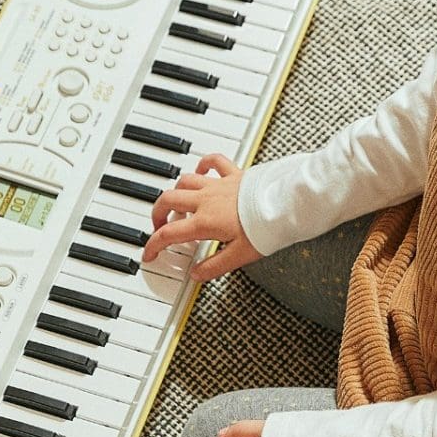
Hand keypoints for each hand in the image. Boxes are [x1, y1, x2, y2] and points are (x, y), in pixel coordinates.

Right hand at [144, 153, 262, 281]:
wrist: (287, 204)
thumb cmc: (267, 228)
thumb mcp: (240, 256)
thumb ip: (215, 266)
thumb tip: (196, 274)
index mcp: (205, 222)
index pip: (168, 234)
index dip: (153, 245)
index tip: (149, 254)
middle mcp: (206, 200)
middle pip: (168, 201)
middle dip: (157, 214)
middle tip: (159, 227)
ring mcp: (219, 185)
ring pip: (184, 181)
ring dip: (175, 192)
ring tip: (177, 205)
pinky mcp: (234, 174)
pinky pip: (212, 162)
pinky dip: (202, 165)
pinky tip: (200, 171)